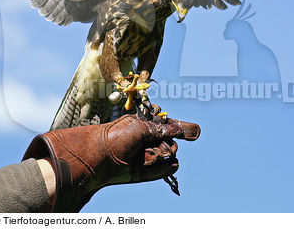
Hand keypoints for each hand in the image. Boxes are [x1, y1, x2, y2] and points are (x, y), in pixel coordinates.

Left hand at [23, 114, 200, 211]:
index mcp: (145, 124)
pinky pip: (165, 169)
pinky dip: (165, 168)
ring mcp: (147, 155)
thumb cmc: (115, 137)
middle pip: (171, 140)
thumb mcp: (139, 127)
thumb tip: (178, 128)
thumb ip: (161, 128)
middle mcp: (148, 139)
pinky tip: (165, 164)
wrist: (98, 158)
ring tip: (150, 155)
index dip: (180, 127)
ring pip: (169, 155)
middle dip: (169, 142)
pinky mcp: (146, 171)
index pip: (168, 124)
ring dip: (165, 155)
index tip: (195, 132)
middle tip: (160, 143)